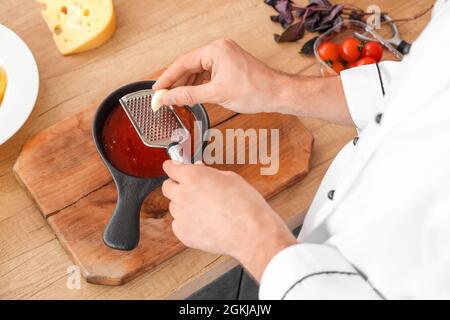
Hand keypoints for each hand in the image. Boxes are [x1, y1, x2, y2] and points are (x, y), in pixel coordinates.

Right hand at [153, 38, 353, 124]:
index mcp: (215, 50)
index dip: (167, 78)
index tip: (156, 90)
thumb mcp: (216, 94)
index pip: (183, 63)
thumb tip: (167, 98)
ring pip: (198, 70)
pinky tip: (190, 95)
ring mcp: (224, 56)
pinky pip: (207, 73)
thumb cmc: (254, 91)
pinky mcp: (229, 65)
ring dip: (186, 85)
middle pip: (189, 65)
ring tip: (174, 99)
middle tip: (162, 97)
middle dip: (175, 82)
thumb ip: (188, 95)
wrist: (277, 94)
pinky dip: (198, 85)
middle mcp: (219, 49)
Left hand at [162, 160, 296, 280]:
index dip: (174, 167)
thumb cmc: (245, 205)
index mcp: (192, 177)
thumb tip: (201, 171)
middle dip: (177, 186)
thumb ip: (208, 173)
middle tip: (190, 188)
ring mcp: (181, 216)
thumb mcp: (229, 178)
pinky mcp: (183, 234)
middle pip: (167, 187)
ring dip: (184, 205)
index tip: (174, 168)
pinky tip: (204, 222)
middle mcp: (182, 195)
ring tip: (205, 209)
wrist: (250, 232)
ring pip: (174, 206)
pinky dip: (187, 223)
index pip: (169, 167)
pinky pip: (178, 224)